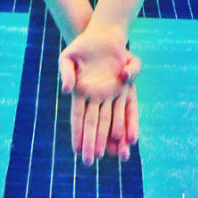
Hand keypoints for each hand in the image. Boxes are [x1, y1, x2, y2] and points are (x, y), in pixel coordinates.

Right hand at [59, 23, 141, 164]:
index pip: (78, 117)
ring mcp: (112, 94)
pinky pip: (128, 109)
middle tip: (92, 161)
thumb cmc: (82, 47)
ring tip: (120, 156)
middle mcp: (97, 98)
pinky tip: (132, 139)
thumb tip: (67, 91)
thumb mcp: (67, 58)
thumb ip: (66, 73)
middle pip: (96, 124)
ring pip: (114, 120)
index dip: (78, 133)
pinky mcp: (126, 88)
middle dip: (95, 143)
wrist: (103, 36)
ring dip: (116, 138)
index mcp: (81, 93)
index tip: (77, 150)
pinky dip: (130, 123)